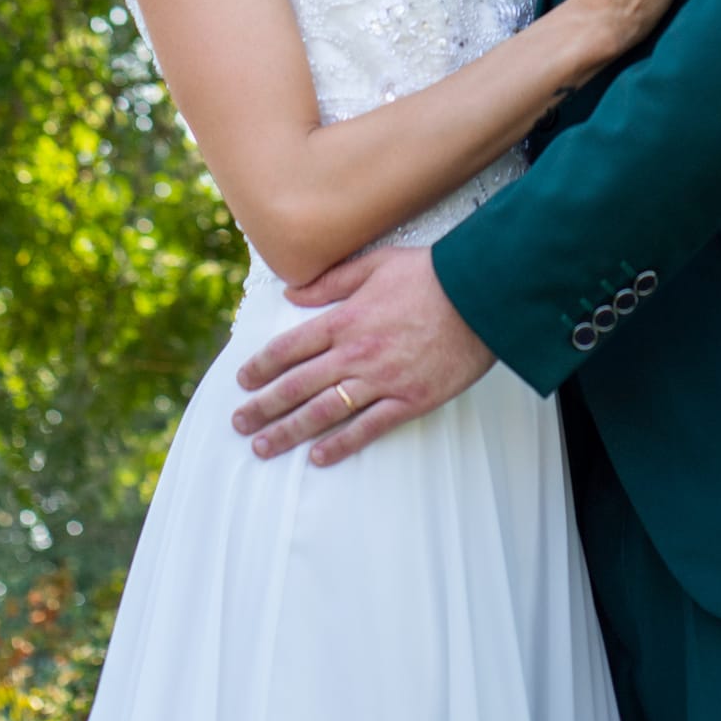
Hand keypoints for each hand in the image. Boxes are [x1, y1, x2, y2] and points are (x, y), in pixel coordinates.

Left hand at [231, 246, 492, 465]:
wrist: (481, 295)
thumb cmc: (430, 275)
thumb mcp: (376, 263)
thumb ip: (331, 281)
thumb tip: (291, 294)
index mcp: (345, 319)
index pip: (290, 348)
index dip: (261, 366)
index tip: (243, 380)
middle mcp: (356, 353)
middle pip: (298, 385)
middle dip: (264, 406)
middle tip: (239, 423)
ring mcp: (382, 380)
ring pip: (325, 412)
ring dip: (290, 431)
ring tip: (264, 447)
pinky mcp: (410, 400)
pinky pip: (368, 428)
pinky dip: (341, 444)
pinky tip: (318, 457)